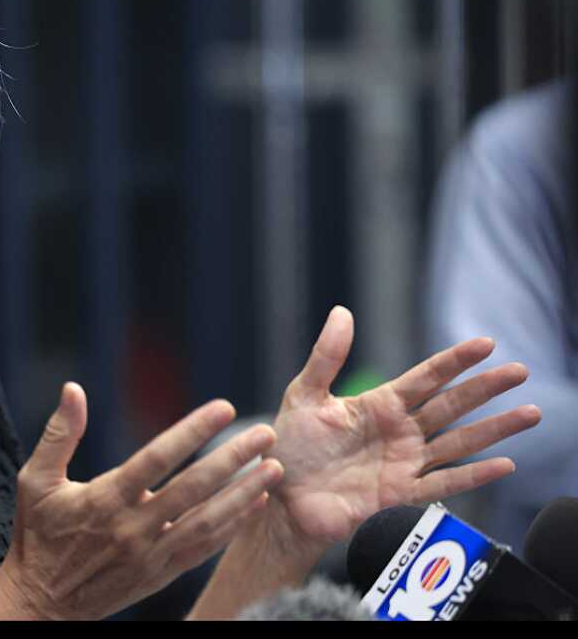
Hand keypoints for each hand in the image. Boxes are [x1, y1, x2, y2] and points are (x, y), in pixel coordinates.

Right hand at [0, 382, 284, 619]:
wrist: (40, 603)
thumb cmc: (36, 535)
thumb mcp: (36, 480)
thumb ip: (59, 434)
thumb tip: (73, 388)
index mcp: (104, 499)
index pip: (157, 459)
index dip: (192, 431)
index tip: (223, 407)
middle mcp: (132, 527)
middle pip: (193, 489)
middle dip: (233, 459)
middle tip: (266, 434)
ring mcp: (150, 554)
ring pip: (207, 522)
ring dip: (244, 494)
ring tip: (274, 468)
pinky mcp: (160, 573)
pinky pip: (204, 548)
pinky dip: (232, 526)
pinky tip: (254, 503)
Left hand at [267, 305, 540, 545]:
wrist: (278, 497)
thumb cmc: (289, 447)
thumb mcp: (304, 395)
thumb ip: (326, 357)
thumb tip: (342, 312)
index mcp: (378, 405)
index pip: (425, 378)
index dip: (454, 361)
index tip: (486, 344)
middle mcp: (397, 433)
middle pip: (450, 406)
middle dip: (485, 389)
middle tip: (521, 371)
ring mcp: (402, 464)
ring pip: (457, 443)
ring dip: (493, 430)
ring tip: (529, 414)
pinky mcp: (398, 495)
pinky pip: (442, 484)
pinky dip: (473, 476)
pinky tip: (503, 464)